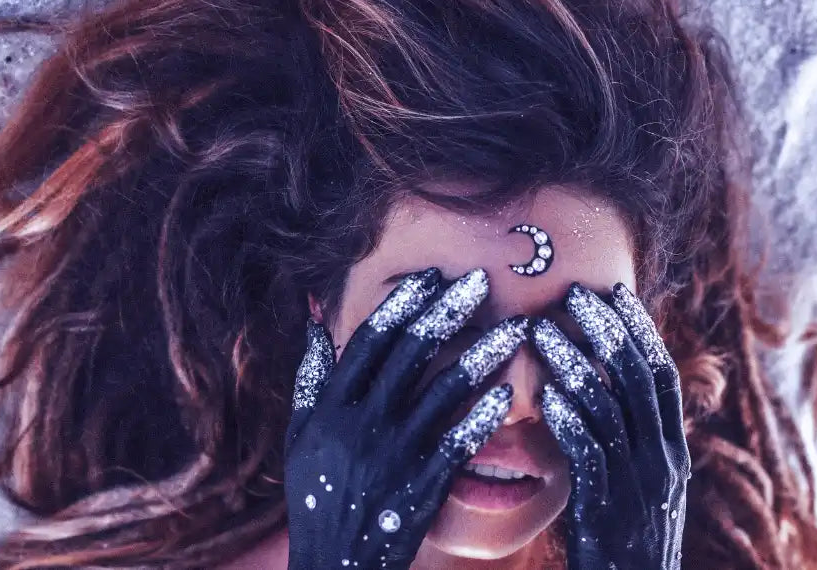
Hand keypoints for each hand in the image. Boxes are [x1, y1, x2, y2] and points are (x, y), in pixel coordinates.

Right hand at [285, 267, 529, 568]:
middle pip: (411, 352)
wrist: (335, 565)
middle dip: (449, 310)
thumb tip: (315, 322)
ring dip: (483, 354)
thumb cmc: (316, 497)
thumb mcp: (300, 437)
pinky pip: (460, 443)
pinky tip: (509, 393)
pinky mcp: (423, 486)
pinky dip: (484, 416)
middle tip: (482, 280)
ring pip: (445, 391)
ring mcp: (395, 456)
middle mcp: (362, 425)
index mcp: (330, 408)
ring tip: (515, 327)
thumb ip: (309, 379)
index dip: (401, 303)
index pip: (370, 340)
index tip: (430, 276)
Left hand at [531, 282, 689, 569]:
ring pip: (609, 413)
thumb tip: (598, 387)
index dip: (639, 330)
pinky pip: (590, 460)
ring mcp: (637, 490)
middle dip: (606, 332)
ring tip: (541, 332)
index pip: (662, 376)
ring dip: (574, 366)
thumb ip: (626, 440)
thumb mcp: (639, 486)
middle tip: (572, 294)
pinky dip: (570, 424)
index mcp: (671, 452)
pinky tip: (546, 398)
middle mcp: (662, 464)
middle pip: (638, 382)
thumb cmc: (624, 543)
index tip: (614, 290)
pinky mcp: (606, 516)